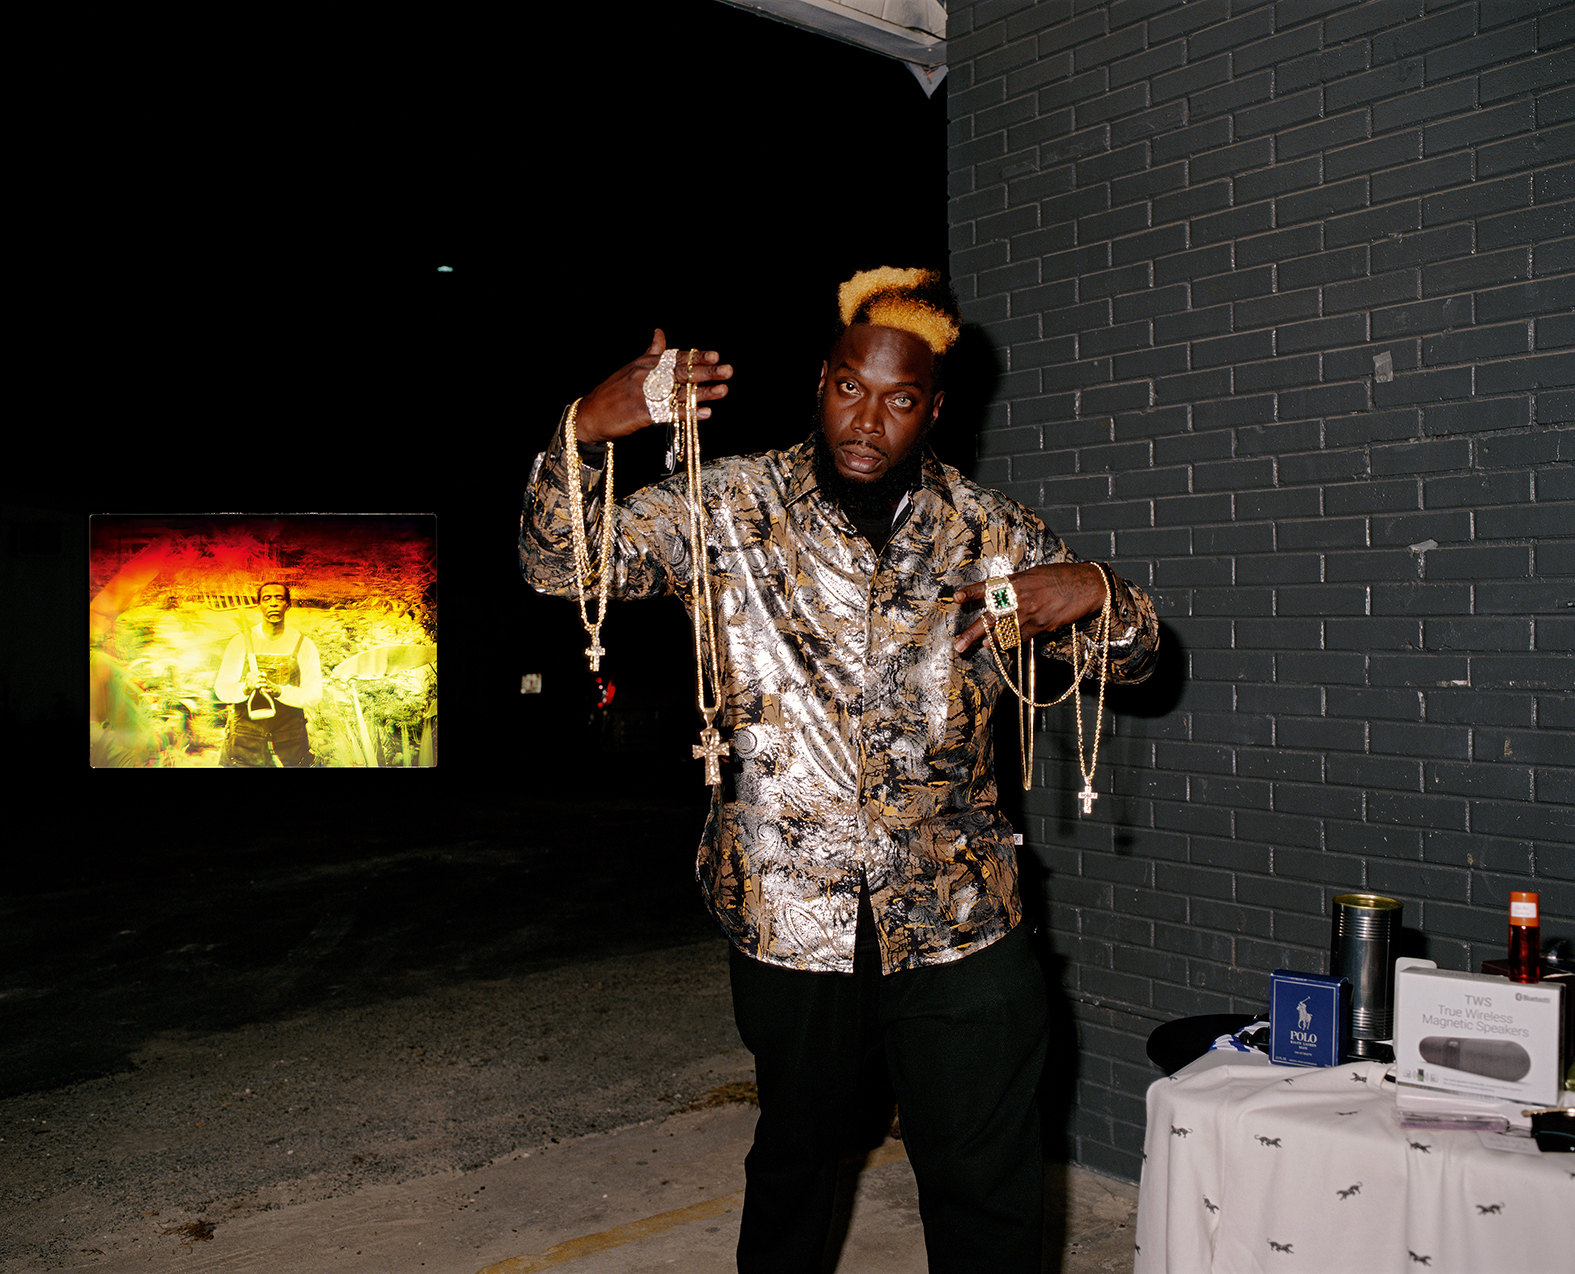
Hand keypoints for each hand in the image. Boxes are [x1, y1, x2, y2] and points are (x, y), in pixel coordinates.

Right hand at [574, 329, 731, 444]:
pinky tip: (705, 413)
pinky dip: (688, 413)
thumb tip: (660, 332)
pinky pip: (671, 413)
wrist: (590, 415)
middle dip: (707, 371)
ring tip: (723, 390)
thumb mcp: (631, 367)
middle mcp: (647, 376)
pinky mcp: (644, 413)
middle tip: (728, 370)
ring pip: (680, 392)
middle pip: (682, 372)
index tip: (715, 355)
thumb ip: (651, 352)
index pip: (675, 357)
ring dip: (703, 392)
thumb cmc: (613, 392)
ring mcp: (645, 394)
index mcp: (645, 363)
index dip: (696, 356)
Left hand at [952, 562, 1106, 653]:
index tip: (955, 597)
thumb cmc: (1062, 576)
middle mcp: (1021, 596)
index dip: (971, 592)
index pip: (988, 586)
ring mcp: (1031, 612)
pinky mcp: (1042, 624)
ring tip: (976, 647)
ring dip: (989, 641)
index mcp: (1018, 580)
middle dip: (973, 631)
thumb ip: (1018, 583)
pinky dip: (1009, 642)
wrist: (1088, 584)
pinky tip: (998, 647)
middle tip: (958, 643)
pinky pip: (1022, 637)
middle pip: (991, 616)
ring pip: (1004, 631)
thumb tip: (1003, 591)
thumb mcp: (1036, 573)